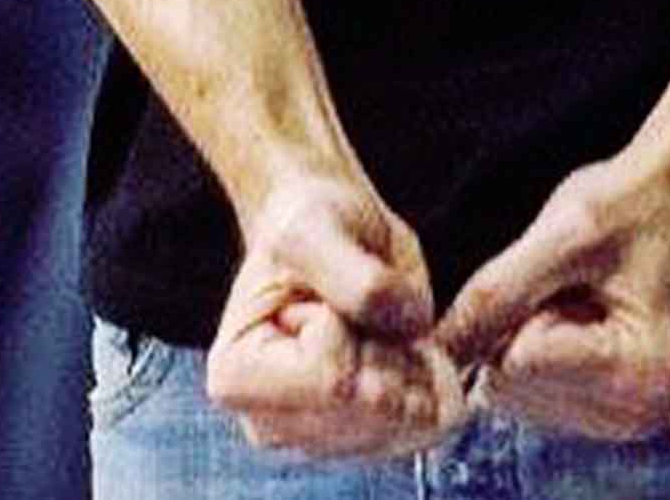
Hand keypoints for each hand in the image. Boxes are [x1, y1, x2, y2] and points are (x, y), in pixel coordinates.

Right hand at [207, 171, 463, 457]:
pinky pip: (434, 424)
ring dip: (412, 359)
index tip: (320, 297)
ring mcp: (320, 445)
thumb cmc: (310, 224)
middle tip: (358, 305)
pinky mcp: (368, 444)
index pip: (333, 381)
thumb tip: (409, 326)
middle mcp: (270, 428)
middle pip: (376, 409)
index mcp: (234, 379)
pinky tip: (403, 345)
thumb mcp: (318, 230)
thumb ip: (356, 279)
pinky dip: (434, 377)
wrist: (330, 233)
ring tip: (375, 322)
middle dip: (389, 344)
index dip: (349, 323)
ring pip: (410, 420)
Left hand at [433, 151, 669, 436]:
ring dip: (532, 338)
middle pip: (512, 388)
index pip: (513, 364)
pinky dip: (545, 351)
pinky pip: (539, 392)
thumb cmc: (636, 201)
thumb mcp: (563, 234)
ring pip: (519, 393)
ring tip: (586, 295)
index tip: (558, 269)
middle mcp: (637, 413)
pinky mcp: (619, 410)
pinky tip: (587, 314)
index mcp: (633, 372)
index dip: (514, 308)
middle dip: (522, 327)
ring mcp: (630, 418)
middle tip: (577, 281)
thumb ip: (497, 294)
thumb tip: (437, 350)